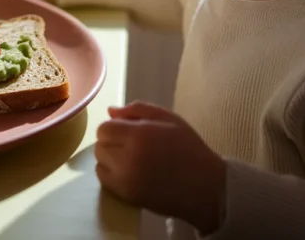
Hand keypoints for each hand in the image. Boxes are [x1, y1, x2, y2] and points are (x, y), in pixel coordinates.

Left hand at [95, 101, 226, 234]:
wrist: (205, 186)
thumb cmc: (189, 148)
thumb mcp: (169, 119)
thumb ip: (138, 110)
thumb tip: (111, 112)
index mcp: (139, 135)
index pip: (105, 128)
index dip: (114, 127)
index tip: (126, 130)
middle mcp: (128, 157)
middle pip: (100, 144)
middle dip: (111, 141)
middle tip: (129, 144)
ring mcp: (125, 179)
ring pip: (99, 161)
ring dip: (109, 156)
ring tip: (129, 157)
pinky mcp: (126, 195)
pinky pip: (103, 179)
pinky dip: (110, 172)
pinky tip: (128, 170)